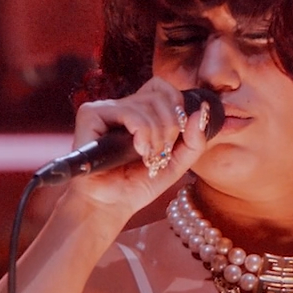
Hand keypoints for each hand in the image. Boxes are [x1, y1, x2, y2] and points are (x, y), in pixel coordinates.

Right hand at [66, 78, 211, 218]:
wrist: (111, 205)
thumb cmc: (137, 184)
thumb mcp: (176, 164)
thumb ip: (194, 141)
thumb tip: (202, 112)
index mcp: (139, 112)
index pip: (162, 87)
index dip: (176, 104)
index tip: (177, 133)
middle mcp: (121, 106)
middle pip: (159, 96)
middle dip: (170, 127)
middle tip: (161, 153)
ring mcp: (105, 109)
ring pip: (146, 104)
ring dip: (156, 135)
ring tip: (148, 157)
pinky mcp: (91, 114)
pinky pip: (128, 112)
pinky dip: (141, 132)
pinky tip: (138, 150)